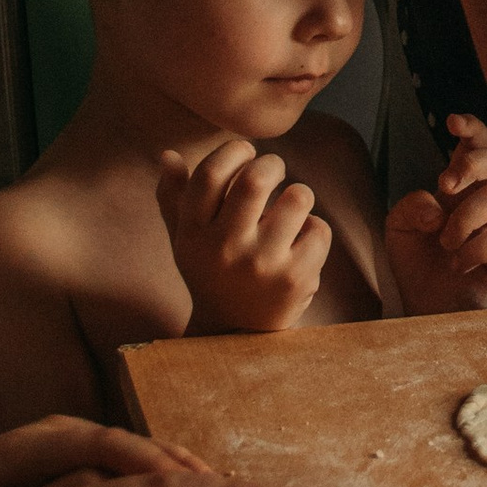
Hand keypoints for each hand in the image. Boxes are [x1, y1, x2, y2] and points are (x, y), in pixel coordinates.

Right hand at [161, 136, 332, 332]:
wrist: (236, 335)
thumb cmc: (212, 272)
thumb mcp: (185, 239)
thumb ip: (173, 197)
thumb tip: (167, 154)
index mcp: (194, 234)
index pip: (210, 174)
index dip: (233, 151)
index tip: (246, 152)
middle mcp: (225, 249)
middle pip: (256, 179)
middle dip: (272, 164)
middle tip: (275, 170)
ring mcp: (262, 265)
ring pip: (298, 197)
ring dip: (299, 193)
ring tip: (292, 204)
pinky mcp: (295, 279)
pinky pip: (318, 228)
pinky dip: (314, 227)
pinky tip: (301, 241)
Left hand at [385, 112, 486, 314]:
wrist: (422, 306)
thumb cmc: (416, 261)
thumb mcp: (399, 225)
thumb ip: (412, 204)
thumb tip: (439, 205)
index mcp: (462, 186)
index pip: (478, 144)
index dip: (472, 127)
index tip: (452, 122)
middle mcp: (485, 201)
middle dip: (472, 163)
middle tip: (446, 182)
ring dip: (461, 221)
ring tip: (445, 244)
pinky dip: (470, 250)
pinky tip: (458, 265)